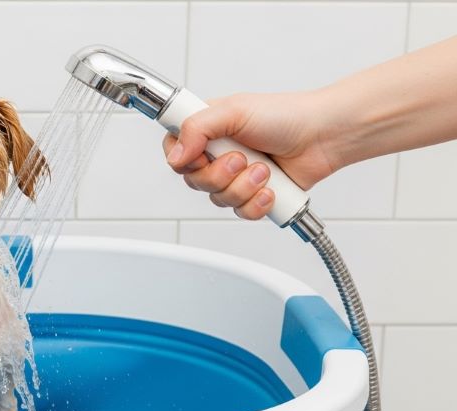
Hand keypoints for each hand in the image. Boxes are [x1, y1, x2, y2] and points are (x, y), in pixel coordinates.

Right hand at [162, 91, 341, 219]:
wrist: (323, 136)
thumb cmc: (285, 116)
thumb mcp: (234, 110)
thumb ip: (197, 128)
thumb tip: (176, 155)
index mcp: (207, 131)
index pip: (174, 152)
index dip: (183, 160)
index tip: (201, 154)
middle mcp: (218, 155)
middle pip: (194, 182)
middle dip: (220, 175)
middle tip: (242, 158)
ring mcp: (235, 177)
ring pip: (218, 200)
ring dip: (243, 187)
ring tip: (264, 169)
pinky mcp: (253, 195)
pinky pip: (241, 212)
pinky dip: (257, 203)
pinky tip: (271, 188)